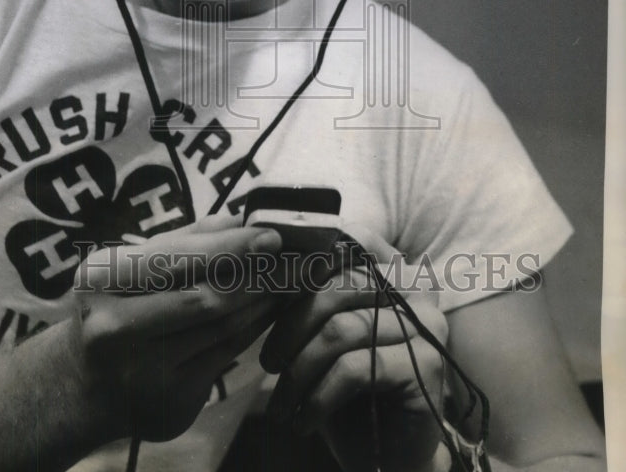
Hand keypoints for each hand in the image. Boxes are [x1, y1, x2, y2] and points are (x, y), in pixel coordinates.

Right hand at [68, 216, 282, 444]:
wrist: (83, 383)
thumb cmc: (113, 306)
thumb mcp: (128, 265)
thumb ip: (183, 240)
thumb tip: (240, 218)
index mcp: (103, 279)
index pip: (177, 260)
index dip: (231, 248)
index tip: (273, 234)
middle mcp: (115, 328)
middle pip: (205, 297)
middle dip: (258, 274)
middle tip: (298, 257)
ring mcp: (142, 371)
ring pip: (222, 328)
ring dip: (263, 300)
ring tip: (291, 278)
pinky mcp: (170, 402)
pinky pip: (226, 355)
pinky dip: (253, 328)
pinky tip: (270, 309)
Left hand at [259, 228, 448, 471]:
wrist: (389, 452)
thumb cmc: (348, 385)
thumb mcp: (325, 329)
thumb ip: (310, 291)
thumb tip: (263, 261)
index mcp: (392, 267)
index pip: (349, 239)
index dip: (307, 255)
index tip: (268, 282)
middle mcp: (415, 287)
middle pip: (337, 287)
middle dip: (291, 327)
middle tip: (268, 363)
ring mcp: (426, 324)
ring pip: (340, 331)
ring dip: (299, 371)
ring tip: (281, 403)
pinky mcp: (425, 365)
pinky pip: (354, 369)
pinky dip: (319, 397)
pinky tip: (303, 420)